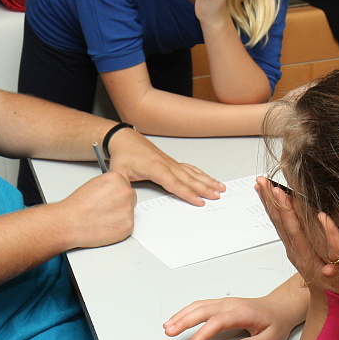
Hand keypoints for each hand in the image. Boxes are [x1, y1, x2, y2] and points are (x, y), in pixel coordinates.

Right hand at [54, 171, 135, 248]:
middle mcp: (126, 192)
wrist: (70, 222)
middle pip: (130, 198)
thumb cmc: (77, 206)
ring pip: (129, 213)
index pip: (125, 185)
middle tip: (106, 210)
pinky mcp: (128, 225)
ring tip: (102, 219)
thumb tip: (114, 191)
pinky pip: (127, 226)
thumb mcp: (94, 184)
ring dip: (119, 217)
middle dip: (121, 205)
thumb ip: (109, 186)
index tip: (109, 199)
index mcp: (117, 179)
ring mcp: (128, 209)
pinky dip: (118, 228)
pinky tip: (105, 226)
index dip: (116, 195)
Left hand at [106, 127, 224, 205]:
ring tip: (220, 187)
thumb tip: (127, 199)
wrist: (123, 138)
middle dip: (204, 188)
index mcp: (155, 168)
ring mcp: (170, 162)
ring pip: (192, 173)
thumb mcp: (118, 172)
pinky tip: (208, 177)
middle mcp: (166, 165)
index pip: (175, 184)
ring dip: (207, 181)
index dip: (188, 194)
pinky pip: (189, 168)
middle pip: (189, 179)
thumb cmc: (122, 154)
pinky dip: (200, 173)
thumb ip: (123, 187)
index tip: (199, 201)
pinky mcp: (171, 161)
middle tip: (217, 196)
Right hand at [164, 282, 307, 339]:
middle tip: (169, 333)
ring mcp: (225, 302)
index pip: (217, 322)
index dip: (201, 334)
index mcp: (242, 313)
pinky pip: (201, 305)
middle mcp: (230, 304)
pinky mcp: (222, 304)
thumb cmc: (276, 323)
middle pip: (202, 310)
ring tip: (167, 327)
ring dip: (182, 315)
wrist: (281, 307)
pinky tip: (178, 319)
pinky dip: (187, 311)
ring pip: (199, 306)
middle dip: (184, 321)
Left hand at [254, 177, 338, 294]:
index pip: (293, 229)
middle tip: (262, 182)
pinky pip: (279, 225)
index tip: (279, 192)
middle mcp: (295, 250)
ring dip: (268, 202)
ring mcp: (291, 248)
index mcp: (306, 256)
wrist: (329, 299)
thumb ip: (336, 264)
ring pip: (276, 222)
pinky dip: (272, 209)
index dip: (286, 210)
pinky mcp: (292, 246)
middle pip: (279, 222)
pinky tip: (268, 197)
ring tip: (260, 184)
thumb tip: (328, 254)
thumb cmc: (338, 286)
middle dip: (271, 200)